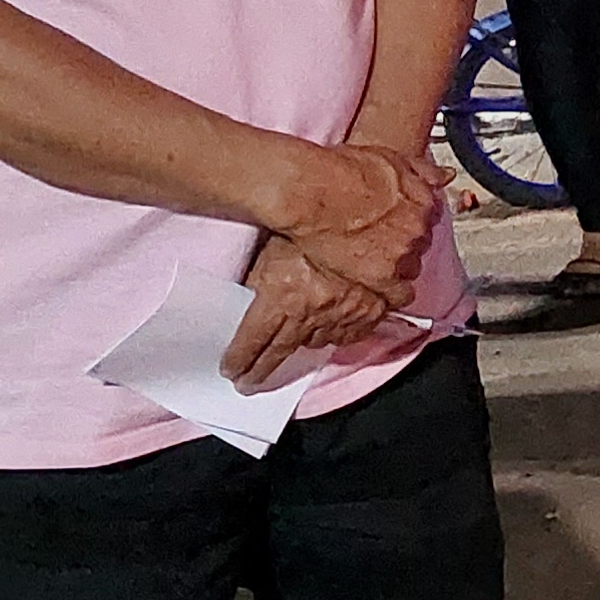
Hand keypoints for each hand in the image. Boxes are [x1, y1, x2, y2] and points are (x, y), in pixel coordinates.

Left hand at [222, 233, 400, 393]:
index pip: (253, 340)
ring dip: (298, 348)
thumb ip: (262, 273)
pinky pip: (348, 333)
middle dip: (262, 370)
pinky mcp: (368, 312)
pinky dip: (335, 336)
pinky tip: (327, 335)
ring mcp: (340, 316)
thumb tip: (251, 293)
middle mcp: (310, 313)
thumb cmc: (310, 222)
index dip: (240, 359)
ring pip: (314, 343)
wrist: (369, 216)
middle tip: (250, 383)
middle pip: (280, 351)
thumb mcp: (274, 244)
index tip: (231, 372)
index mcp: (282, 298)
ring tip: (285, 353)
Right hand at [270, 140, 441, 302]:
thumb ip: (421, 170)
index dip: (410, 221)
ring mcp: (402, 253)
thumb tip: (444, 177)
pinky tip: (377, 287)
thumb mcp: (389, 158)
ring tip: (370, 261)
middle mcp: (418, 228)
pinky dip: (390, 294)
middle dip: (403, 242)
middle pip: (420, 243)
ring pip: (410, 268)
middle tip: (377, 239)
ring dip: (396, 267)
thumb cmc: (343, 170)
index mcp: (423, 199)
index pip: (429, 218)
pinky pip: (398, 295)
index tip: (396, 222)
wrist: (317, 190)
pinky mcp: (383, 276)